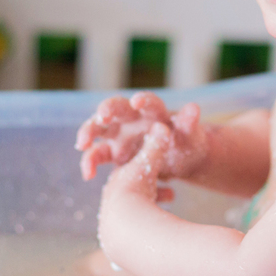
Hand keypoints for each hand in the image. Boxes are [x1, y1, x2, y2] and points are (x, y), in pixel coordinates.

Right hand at [75, 92, 208, 180]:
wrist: (179, 162)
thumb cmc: (187, 143)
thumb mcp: (190, 136)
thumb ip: (189, 123)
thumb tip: (193, 108)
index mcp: (154, 111)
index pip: (148, 102)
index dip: (143, 100)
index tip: (138, 101)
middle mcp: (132, 118)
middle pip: (115, 108)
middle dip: (107, 111)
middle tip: (102, 116)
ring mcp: (120, 134)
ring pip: (98, 128)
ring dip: (88, 133)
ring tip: (82, 145)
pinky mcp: (113, 152)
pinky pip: (97, 154)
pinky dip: (90, 162)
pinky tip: (88, 175)